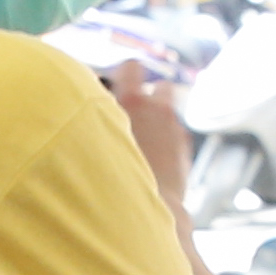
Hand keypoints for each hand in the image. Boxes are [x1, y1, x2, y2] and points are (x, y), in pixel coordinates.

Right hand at [101, 61, 193, 191]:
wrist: (146, 207)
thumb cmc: (109, 176)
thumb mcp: (95, 139)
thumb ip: (97, 117)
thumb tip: (90, 108)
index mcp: (133, 102)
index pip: (132, 67)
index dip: (125, 74)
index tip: (117, 86)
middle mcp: (159, 110)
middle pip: (162, 87)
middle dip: (152, 97)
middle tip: (133, 115)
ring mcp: (176, 130)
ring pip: (171, 113)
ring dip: (160, 119)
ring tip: (144, 139)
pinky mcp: (185, 150)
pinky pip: (176, 136)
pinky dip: (167, 141)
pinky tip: (153, 159)